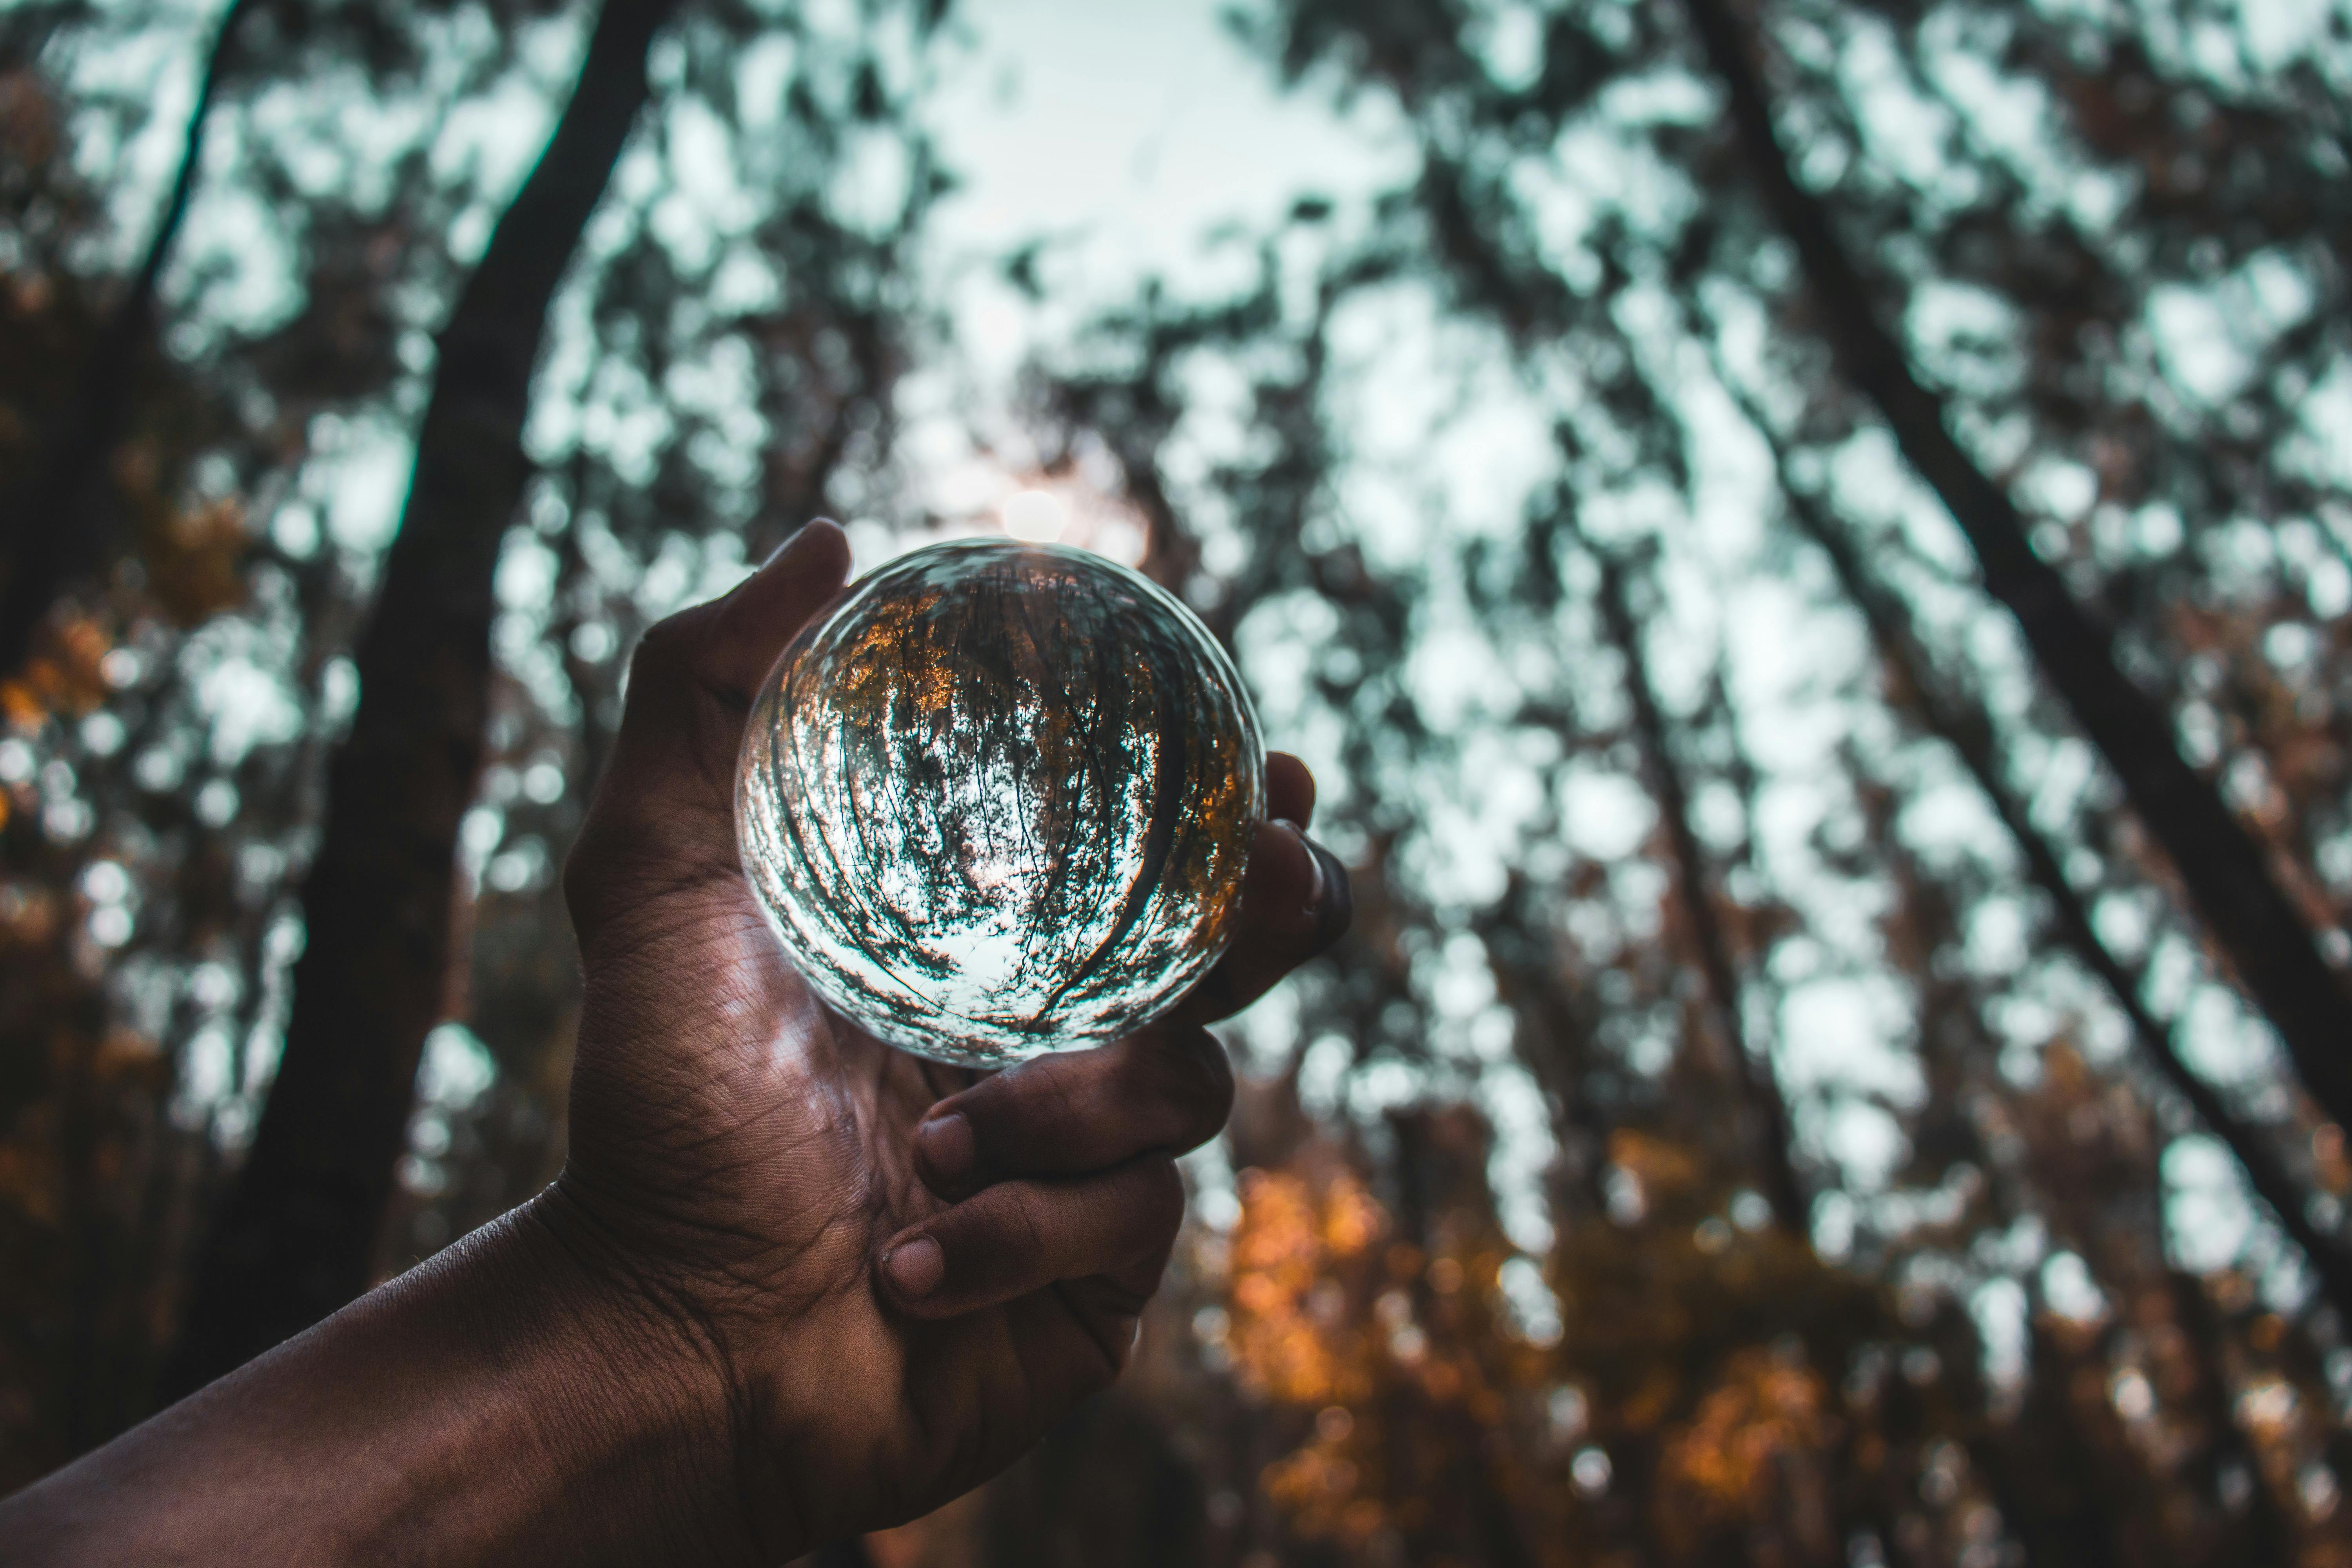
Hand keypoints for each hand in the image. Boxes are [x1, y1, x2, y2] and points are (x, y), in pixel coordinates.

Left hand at [543, 521, 1350, 1560]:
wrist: (655, 1332)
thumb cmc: (654, 1104)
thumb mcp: (649, 873)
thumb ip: (703, 693)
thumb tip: (826, 534)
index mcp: (989, 947)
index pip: (1152, 858)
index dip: (1236, 806)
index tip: (1270, 758)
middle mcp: (1057, 1042)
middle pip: (1237, 960)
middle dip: (1283, 913)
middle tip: (1277, 887)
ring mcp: (1088, 1165)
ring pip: (1188, 1091)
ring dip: (1060, 1111)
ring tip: (924, 1142)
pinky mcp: (1095, 1278)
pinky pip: (1134, 1222)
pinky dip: (1017, 1229)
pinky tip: (910, 1260)